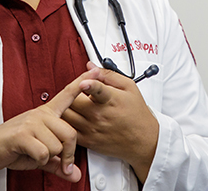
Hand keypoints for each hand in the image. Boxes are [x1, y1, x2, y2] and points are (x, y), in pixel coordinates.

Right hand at [0, 67, 100, 181]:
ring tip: (33, 152)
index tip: (95, 71)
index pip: (68, 95)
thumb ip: (60, 163)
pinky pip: (43, 153)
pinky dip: (38, 161)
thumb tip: (76, 175)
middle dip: (66, 153)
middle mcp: (41, 114)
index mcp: (47, 113)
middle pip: (70, 134)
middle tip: (56, 160)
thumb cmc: (14, 148)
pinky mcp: (22, 134)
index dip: (82, 82)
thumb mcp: (41, 156)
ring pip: (56, 146)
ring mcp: (32, 122)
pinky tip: (28, 155)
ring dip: (47, 157)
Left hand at [62, 62, 159, 182]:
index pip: (98, 90)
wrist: (142, 140)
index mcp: (110, 100)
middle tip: (73, 91)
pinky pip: (67, 130)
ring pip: (66, 114)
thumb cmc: (136, 113)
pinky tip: (71, 117)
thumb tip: (90, 66)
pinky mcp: (87, 141)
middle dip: (70, 92)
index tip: (83, 82)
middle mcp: (99, 115)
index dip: (89, 85)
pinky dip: (65, 122)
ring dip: (65, 106)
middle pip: (73, 100)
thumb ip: (108, 74)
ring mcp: (91, 128)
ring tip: (71, 103)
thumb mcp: (129, 87)